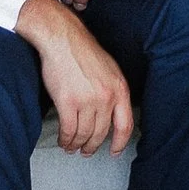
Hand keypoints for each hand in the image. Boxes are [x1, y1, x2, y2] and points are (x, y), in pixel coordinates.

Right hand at [16, 0, 136, 151]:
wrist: (63, 38)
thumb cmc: (83, 51)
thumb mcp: (110, 70)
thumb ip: (113, 91)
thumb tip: (111, 112)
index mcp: (120, 88)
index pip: (125, 124)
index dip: (121, 142)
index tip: (115, 151)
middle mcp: (106, 97)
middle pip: (101, 133)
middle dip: (93, 146)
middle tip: (86, 151)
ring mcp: (87, 100)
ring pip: (84, 134)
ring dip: (77, 144)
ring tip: (72, 147)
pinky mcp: (67, 102)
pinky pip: (68, 130)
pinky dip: (65, 139)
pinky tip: (63, 140)